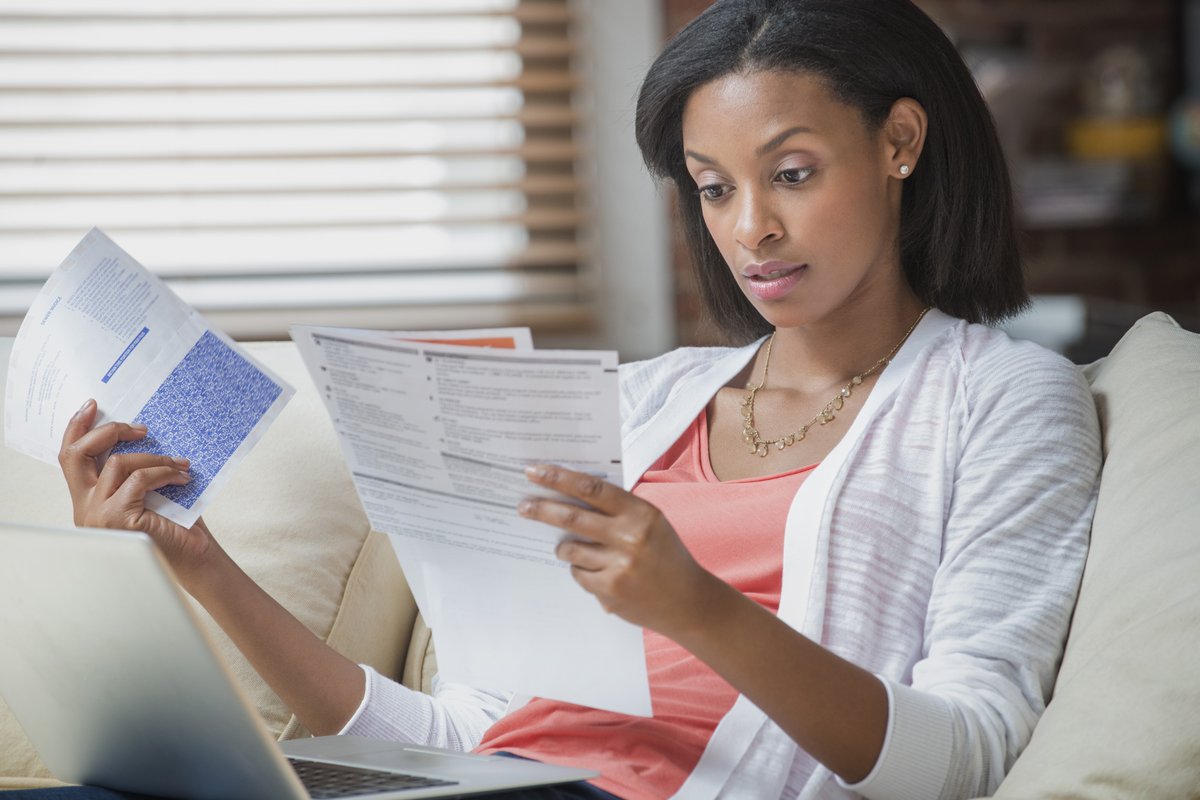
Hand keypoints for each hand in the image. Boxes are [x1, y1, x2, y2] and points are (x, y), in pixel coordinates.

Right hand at [58, 398, 217, 581]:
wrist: (193, 558)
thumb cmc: (175, 526)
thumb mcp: (148, 492)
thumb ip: (134, 471)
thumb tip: (142, 433)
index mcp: (89, 500)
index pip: (71, 459)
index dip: (77, 429)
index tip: (93, 406)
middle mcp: (86, 508)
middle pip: (76, 455)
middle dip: (108, 431)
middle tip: (140, 428)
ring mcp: (98, 514)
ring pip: (118, 463)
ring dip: (155, 457)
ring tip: (180, 463)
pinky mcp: (118, 517)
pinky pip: (140, 479)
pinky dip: (164, 472)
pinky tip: (182, 477)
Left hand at [518, 463, 717, 637]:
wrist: (688, 601)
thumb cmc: (665, 556)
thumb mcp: (650, 523)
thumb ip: (617, 509)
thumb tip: (569, 493)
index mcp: (641, 513)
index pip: (592, 488)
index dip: (559, 477)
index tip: (535, 471)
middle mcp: (630, 537)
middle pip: (572, 517)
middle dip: (541, 510)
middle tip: (522, 506)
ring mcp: (619, 566)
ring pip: (570, 550)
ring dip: (565, 548)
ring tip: (576, 551)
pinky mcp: (610, 591)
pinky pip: (578, 574)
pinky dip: (582, 571)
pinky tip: (601, 574)